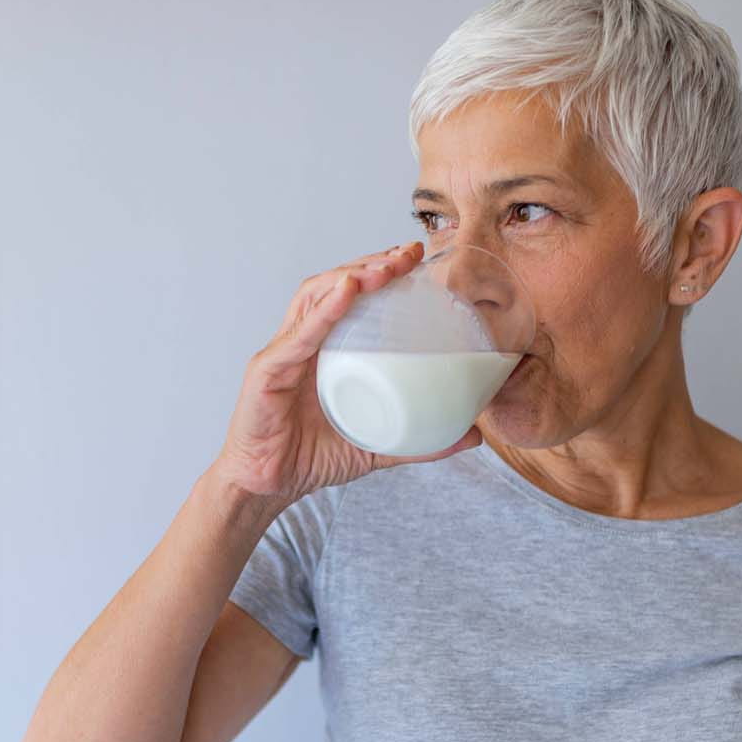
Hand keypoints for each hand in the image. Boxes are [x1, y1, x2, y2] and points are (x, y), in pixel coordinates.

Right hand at [212, 241, 483, 503]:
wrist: (269, 487)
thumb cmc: (311, 457)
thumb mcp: (376, 446)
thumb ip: (420, 439)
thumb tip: (474, 435)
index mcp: (325, 350)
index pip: (351, 296)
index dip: (380, 270)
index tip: (415, 258)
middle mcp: (302, 342)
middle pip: (333, 286)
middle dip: (370, 264)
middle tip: (408, 255)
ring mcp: (282, 354)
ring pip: (314, 298)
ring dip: (350, 277)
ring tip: (383, 269)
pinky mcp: (267, 373)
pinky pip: (297, 337)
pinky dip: (323, 313)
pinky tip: (345, 293)